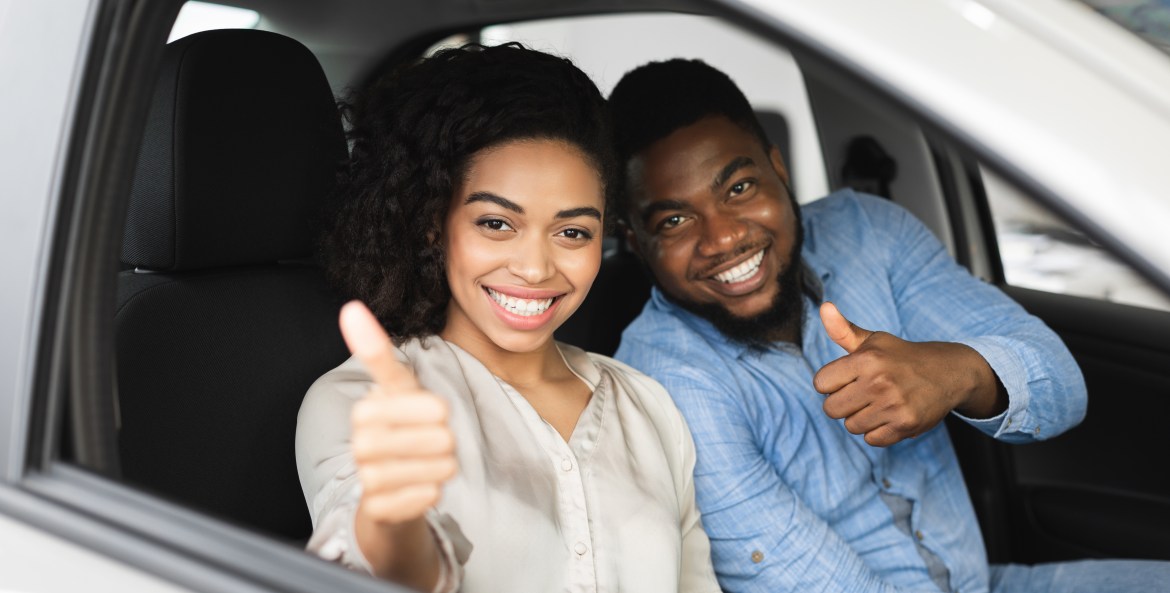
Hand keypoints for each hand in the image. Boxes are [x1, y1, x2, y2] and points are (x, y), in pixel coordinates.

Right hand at [339, 301, 457, 525]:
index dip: (435, 411)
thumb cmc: (399, 433)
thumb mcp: (397, 390)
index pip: (424, 402)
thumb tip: (350, 307)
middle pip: (440, 436)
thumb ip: (377, 351)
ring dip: (441, 468)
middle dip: (445, 442)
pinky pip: (429, 495)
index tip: (429, 414)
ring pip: (438, 466)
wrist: (387, 495)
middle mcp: (361, 442)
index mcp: (366, 409)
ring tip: (424, 466)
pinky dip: (432, 492)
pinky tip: (418, 489)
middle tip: (428, 446)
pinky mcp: (380, 509)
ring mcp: (368, 477)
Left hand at [813, 302, 1004, 446]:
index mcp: (866, 358)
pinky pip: (872, 439)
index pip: (821, 383)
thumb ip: (842, 329)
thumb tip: (824, 306)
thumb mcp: (873, 340)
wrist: (949, 373)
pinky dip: (878, 431)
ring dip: (860, 418)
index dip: (830, 383)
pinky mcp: (906, 425)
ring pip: (851, 426)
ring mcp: (893, 405)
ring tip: (878, 403)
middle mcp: (879, 381)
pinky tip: (890, 415)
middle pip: (831, 409)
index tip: (847, 378)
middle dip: (842, 403)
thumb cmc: (901, 356)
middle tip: (861, 393)